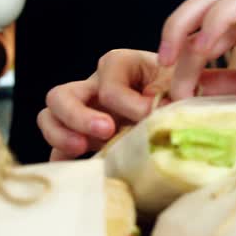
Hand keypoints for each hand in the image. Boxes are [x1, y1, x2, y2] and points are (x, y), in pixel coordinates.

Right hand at [37, 50, 171, 160]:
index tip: (150, 115)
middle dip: (79, 116)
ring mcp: (84, 110)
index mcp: (119, 64)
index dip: (128, 103)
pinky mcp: (83, 134)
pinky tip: (78, 171)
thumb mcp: (185, 79)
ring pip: (50, 116)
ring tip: (82, 149)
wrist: (182, 95)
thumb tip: (163, 110)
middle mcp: (94, 85)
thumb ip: (181, 88)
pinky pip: (57, 146)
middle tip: (107, 131)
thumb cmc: (181, 84)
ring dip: (61, 135)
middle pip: (62, 94)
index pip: (109, 83)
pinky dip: (62, 159)